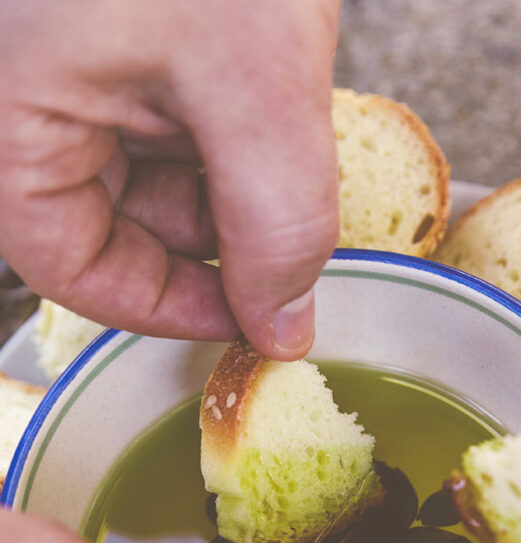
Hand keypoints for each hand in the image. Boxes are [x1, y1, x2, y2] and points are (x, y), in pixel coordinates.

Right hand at [0, 0, 340, 358]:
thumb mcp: (253, 79)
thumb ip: (272, 219)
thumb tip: (281, 327)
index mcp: (17, 116)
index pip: (75, 269)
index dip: (169, 308)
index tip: (249, 321)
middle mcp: (39, 94)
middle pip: (120, 224)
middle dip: (215, 241)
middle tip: (289, 240)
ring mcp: (84, 59)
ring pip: (157, 172)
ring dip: (233, 182)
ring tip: (286, 139)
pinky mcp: (132, 32)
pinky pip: (179, 114)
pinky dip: (236, 128)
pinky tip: (277, 106)